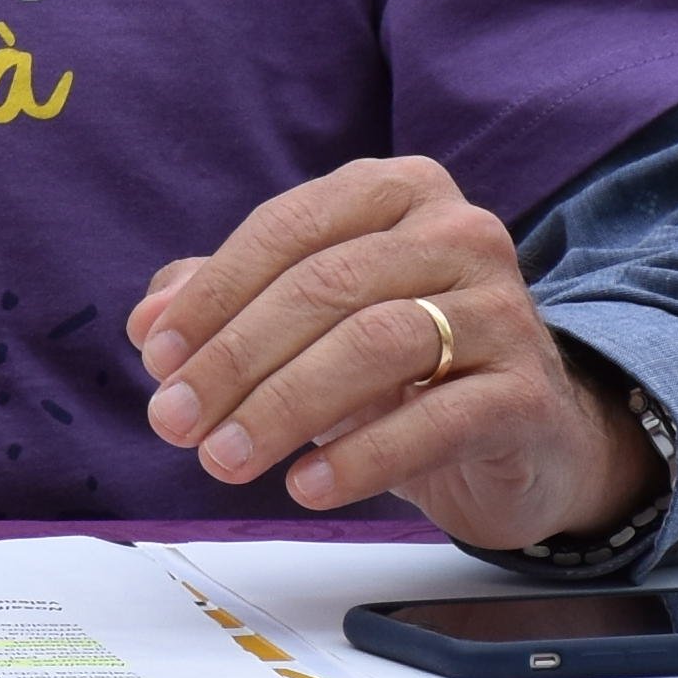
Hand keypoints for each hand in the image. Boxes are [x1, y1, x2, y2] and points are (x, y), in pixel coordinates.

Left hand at [128, 156, 660, 552]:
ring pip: (375, 344)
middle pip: (324, 287)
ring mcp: (504, 310)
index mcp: (398, 191)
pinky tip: (305, 486)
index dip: (213, 294)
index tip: (156, 357)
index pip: (286, 229)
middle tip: (174, 421)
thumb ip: (229, 304)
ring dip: (283, 407)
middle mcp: (460, 233)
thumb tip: (148, 325)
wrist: (529, 437)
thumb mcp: (313, 322)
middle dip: (235, 359)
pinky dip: (360, 456)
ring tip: (224, 458)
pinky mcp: (529, 394)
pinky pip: (434, 421)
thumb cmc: (403, 367)